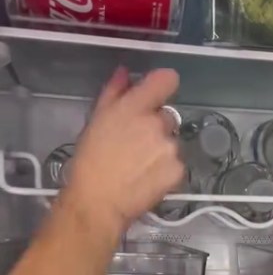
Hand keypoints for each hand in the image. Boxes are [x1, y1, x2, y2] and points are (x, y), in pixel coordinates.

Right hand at [62, 66, 184, 237]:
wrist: (98, 202)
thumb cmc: (91, 161)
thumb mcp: (96, 120)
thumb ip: (114, 92)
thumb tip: (125, 72)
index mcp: (135, 107)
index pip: (167, 80)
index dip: (163, 85)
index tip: (156, 94)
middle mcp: (157, 124)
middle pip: (167, 115)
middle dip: (155, 126)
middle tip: (135, 144)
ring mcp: (170, 148)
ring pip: (172, 141)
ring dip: (160, 148)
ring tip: (138, 164)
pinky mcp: (178, 170)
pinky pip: (176, 162)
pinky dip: (166, 168)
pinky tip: (147, 176)